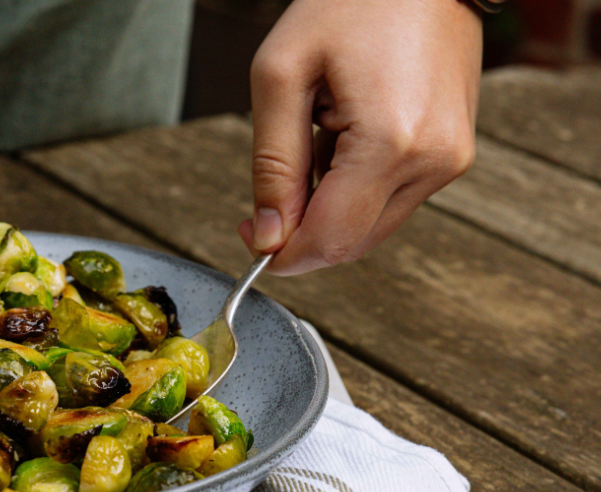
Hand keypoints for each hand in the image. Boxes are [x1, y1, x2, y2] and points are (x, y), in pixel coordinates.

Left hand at [241, 0, 481, 274]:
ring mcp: (450, 159)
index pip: (330, 239)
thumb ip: (271, 164)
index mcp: (391, 142)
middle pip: (352, 243)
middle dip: (301, 232)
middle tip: (268, 194)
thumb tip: (266, 235)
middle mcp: (432, 160)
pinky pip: (392, 200)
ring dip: (329, 207)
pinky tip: (343, 138)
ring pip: (371, 227)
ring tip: (316, 138)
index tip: (249, 238)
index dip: (281, 254)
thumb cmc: (351, 2)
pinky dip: (355, 189)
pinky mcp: (453, 153)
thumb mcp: (282, 75)